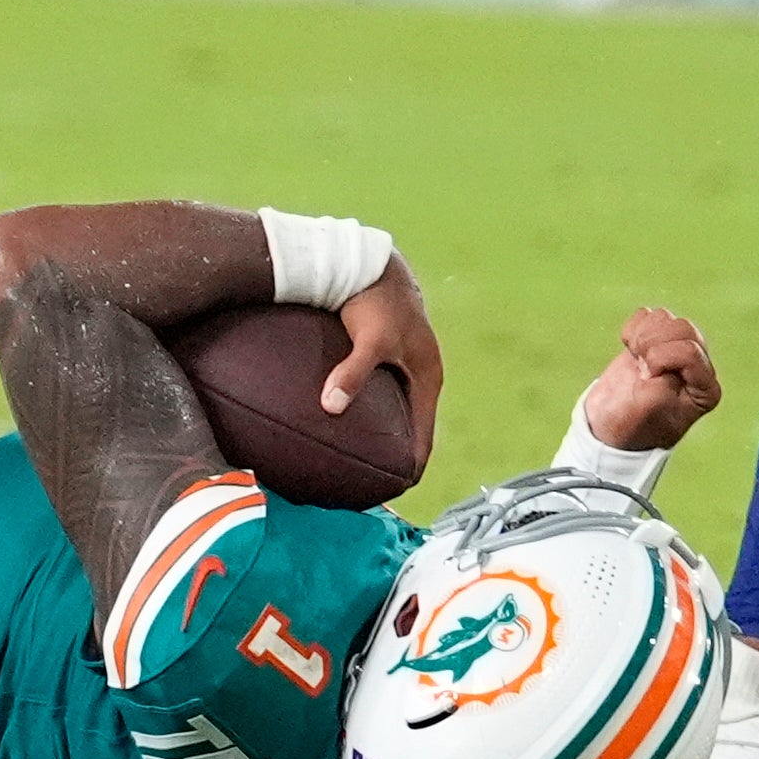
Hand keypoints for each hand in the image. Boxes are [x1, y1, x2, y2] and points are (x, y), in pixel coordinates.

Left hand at [323, 254, 444, 473]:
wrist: (371, 263)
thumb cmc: (375, 301)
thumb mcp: (369, 340)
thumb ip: (352, 373)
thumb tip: (331, 407)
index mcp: (428, 378)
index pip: (424, 439)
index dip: (411, 469)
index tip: (395, 494)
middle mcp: (421, 375)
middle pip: (412, 429)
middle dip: (397, 459)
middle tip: (373, 487)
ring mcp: (405, 365)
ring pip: (397, 412)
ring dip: (384, 437)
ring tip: (361, 465)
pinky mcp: (387, 356)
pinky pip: (382, 396)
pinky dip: (370, 414)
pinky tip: (346, 424)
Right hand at [582, 306, 720, 449]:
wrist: (607, 428)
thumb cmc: (632, 426)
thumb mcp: (649, 407)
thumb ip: (664, 377)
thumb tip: (666, 345)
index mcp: (705, 389)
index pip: (690, 351)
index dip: (661, 359)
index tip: (646, 380)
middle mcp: (698, 368)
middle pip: (681, 328)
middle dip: (653, 342)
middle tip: (638, 366)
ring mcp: (677, 352)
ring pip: (666, 318)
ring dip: (643, 335)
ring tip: (634, 358)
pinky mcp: (655, 342)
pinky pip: (649, 316)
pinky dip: (634, 328)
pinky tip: (630, 350)